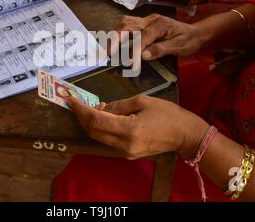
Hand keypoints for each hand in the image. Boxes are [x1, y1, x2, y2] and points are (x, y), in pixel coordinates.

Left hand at [67, 95, 208, 159]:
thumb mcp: (142, 101)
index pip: (95, 120)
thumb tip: (100, 108)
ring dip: (91, 122)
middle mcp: (124, 145)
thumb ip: (118, 106)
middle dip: (81, 116)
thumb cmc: (167, 114)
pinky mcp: (128, 154)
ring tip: (90, 107)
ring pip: (99, 137)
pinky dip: (101, 128)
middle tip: (76, 102)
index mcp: (128, 129)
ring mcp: (125, 152)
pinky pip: (108, 140)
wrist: (184, 135)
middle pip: (93, 131)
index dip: (80, 110)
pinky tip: (103, 117)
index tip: (69, 99)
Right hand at [114, 14, 205, 59]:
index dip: (135, 49)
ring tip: (109, 49)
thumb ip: (161, 50)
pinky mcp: (143, 23)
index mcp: (160, 24)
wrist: (195, 33)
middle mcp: (151, 19)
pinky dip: (118, 33)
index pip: (143, 36)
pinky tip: (115, 44)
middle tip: (109, 53)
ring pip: (125, 22)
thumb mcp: (179, 47)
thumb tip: (143, 55)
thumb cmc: (189, 41)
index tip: (130, 62)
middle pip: (128, 24)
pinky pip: (127, 25)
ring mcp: (146, 20)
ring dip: (115, 34)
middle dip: (116, 38)